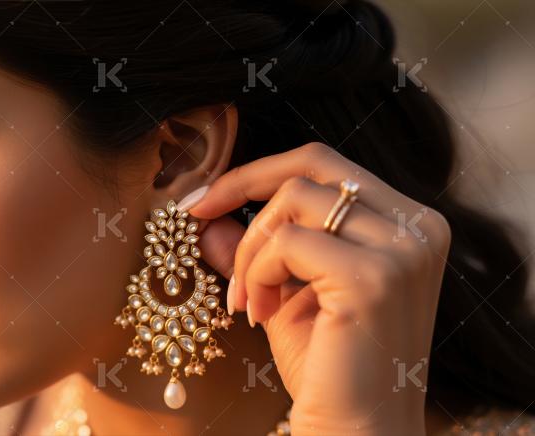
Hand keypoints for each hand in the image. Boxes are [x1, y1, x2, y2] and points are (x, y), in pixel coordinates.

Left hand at [187, 142, 450, 434]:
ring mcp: (402, 251)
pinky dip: (257, 273)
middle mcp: (418, 228)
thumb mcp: (285, 293)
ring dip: (252, 250)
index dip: (261, 172)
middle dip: (244, 184)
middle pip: (313, 165)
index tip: (208, 197)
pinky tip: (258, 314)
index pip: (327, 165)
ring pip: (293, 201)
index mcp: (409, 225)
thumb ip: (256, 250)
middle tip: (199, 214)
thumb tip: (209, 217)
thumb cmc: (328, 368)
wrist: (356, 432)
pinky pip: (286, 242)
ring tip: (248, 299)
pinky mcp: (373, 278)